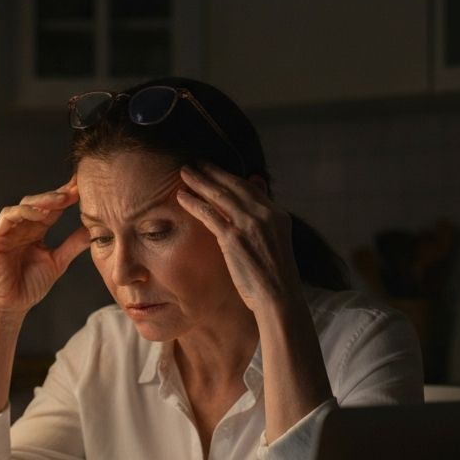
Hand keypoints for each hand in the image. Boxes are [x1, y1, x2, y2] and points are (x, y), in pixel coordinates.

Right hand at [0, 178, 90, 316]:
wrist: (12, 306)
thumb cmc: (31, 286)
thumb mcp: (58, 261)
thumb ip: (73, 244)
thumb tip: (94, 230)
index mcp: (36, 230)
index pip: (53, 209)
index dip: (67, 198)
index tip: (85, 190)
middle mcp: (22, 226)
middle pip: (40, 202)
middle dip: (58, 194)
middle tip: (76, 189)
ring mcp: (8, 230)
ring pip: (25, 205)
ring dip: (43, 200)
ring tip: (62, 200)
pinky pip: (8, 216)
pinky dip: (23, 212)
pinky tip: (39, 213)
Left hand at [176, 161, 299, 314]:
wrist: (278, 297)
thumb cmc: (274, 276)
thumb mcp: (275, 243)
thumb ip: (264, 220)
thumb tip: (256, 195)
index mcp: (277, 214)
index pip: (249, 187)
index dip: (229, 176)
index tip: (213, 169)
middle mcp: (265, 214)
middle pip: (233, 185)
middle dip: (212, 172)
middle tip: (195, 162)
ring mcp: (249, 224)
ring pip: (219, 195)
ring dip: (199, 181)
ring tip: (184, 172)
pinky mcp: (233, 237)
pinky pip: (209, 214)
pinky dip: (194, 203)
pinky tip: (181, 197)